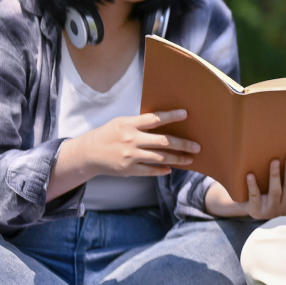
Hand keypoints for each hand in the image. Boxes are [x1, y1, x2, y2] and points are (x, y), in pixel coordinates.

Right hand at [76, 110, 197, 176]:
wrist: (88, 153)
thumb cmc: (108, 134)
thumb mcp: (121, 122)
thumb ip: (140, 123)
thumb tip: (163, 121)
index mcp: (129, 125)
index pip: (154, 119)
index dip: (171, 116)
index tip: (186, 114)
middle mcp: (131, 140)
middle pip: (163, 141)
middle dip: (182, 144)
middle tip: (197, 146)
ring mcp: (130, 156)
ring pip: (160, 158)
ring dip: (177, 159)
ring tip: (190, 159)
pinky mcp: (128, 170)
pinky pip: (150, 171)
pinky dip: (161, 170)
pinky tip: (171, 169)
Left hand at [204, 155, 285, 218]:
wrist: (251, 209)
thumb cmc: (270, 192)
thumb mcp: (282, 188)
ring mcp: (271, 209)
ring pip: (275, 191)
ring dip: (275, 176)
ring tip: (274, 161)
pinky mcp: (256, 210)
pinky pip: (255, 196)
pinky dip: (253, 185)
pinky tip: (250, 175)